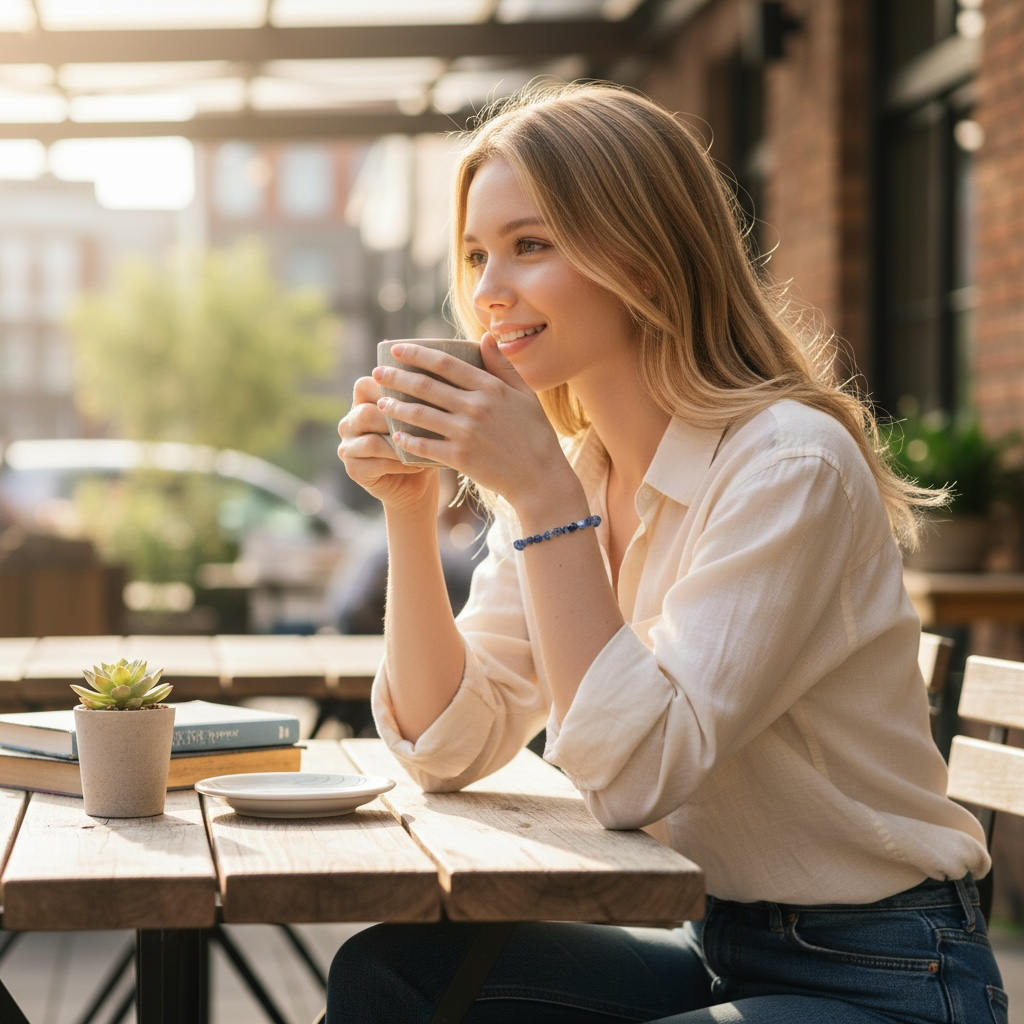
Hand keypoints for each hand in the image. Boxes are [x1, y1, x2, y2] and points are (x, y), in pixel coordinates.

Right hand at [337, 374, 438, 512]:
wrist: (418, 484)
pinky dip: (398, 463)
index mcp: (363, 402)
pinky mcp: (352, 469)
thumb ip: (421, 398)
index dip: (388, 387)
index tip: (419, 392)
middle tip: (427, 425)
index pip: (365, 384)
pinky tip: (419, 464)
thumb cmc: (424, 444)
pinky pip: (374, 462)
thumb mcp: (424, 417)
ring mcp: (347, 446)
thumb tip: (438, 378)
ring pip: (370, 440)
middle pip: (366, 412)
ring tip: (423, 447)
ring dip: (399, 445)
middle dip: (397, 420)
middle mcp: (350, 421)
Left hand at [371, 335, 577, 512]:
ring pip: (421, 415)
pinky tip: (395, 435)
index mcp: (491, 388)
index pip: (446, 364)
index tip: (396, 349)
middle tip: (377, 373)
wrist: (540, 478)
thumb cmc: (535, 435)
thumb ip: (503, 366)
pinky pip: (425, 446)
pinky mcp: (461, 458)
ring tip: (381, 402)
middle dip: (397, 377)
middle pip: (426, 386)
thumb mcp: (525, 395)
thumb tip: (485, 337)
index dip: (417, 354)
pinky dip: (407, 440)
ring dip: (396, 407)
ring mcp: (466, 433)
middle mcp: (476, 407)